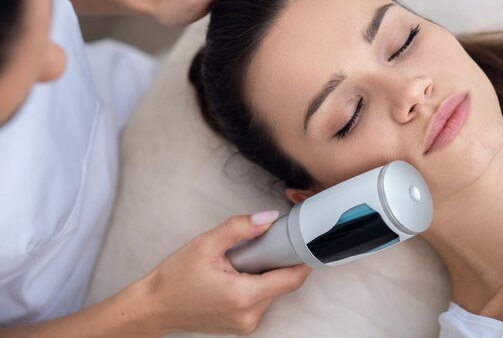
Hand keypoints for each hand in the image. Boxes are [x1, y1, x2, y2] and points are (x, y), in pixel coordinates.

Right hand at [142, 212, 311, 334]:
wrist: (154, 307)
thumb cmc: (175, 278)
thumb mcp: (206, 244)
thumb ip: (240, 228)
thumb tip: (268, 218)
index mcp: (244, 296)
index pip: (291, 280)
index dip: (304, 261)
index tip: (308, 244)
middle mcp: (249, 315)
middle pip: (282, 285)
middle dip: (278, 263)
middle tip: (262, 245)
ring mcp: (245, 323)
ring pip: (271, 293)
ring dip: (265, 274)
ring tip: (240, 262)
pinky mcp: (240, 325)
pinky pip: (259, 301)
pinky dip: (255, 285)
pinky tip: (236, 275)